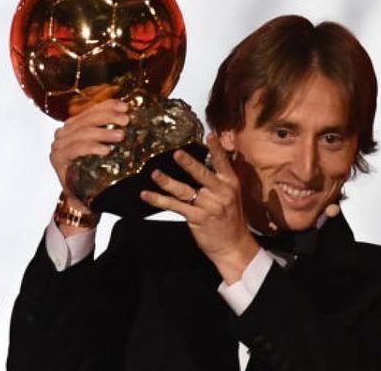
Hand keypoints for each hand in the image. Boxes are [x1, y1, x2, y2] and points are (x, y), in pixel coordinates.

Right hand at [49, 99, 128, 234]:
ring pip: (82, 133)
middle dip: (108, 117)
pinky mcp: (57, 159)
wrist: (84, 198)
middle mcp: (64, 133)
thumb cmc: (96, 171)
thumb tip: (130, 115)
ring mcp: (58, 146)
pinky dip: (91, 147)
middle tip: (126, 121)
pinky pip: (75, 149)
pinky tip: (106, 150)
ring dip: (103, 132)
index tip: (125, 107)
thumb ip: (111, 131)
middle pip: (87, 119)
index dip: (108, 105)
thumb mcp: (106, 147)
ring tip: (121, 136)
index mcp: (75, 125)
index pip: (91, 110)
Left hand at [141, 133, 259, 282]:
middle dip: (188, 164)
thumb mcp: (232, 196)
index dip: (216, 148)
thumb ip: (221, 179)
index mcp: (231, 184)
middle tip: (177, 153)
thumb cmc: (231, 220)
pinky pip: (175, 206)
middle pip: (202, 174)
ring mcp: (209, 206)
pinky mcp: (197, 218)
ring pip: (185, 191)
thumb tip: (207, 161)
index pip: (223, 162)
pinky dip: (159, 200)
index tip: (209, 135)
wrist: (233, 246)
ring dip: (168, 182)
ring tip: (155, 174)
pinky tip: (147, 195)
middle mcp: (221, 193)